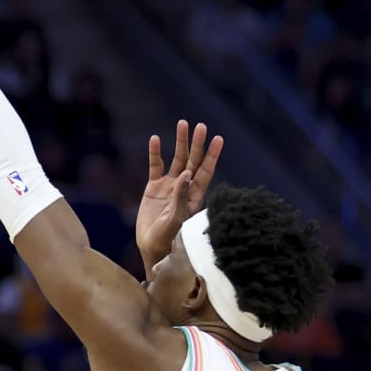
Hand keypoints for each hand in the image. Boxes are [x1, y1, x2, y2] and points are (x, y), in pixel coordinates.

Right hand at [137, 119, 222, 267]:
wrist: (152, 246)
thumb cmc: (169, 237)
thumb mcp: (176, 218)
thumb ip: (181, 196)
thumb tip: (187, 174)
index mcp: (195, 195)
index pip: (206, 171)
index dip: (212, 155)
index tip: (218, 139)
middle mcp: (184, 187)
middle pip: (193, 160)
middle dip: (197, 143)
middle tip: (200, 126)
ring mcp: (169, 186)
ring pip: (177, 159)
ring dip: (180, 142)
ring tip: (182, 124)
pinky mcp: (154, 187)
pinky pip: (155, 166)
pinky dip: (155, 153)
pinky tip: (155, 139)